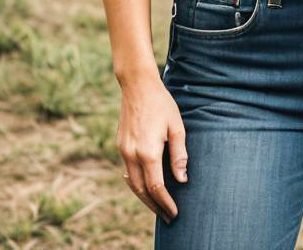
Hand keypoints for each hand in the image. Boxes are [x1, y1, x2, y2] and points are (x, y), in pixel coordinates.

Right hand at [118, 72, 187, 224]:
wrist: (137, 85)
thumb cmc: (161, 103)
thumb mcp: (176, 126)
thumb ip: (179, 154)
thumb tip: (182, 179)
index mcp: (148, 151)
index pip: (156, 187)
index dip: (166, 202)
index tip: (175, 213)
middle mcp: (132, 154)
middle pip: (141, 191)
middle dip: (155, 206)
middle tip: (167, 216)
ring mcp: (123, 150)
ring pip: (131, 183)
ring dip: (144, 198)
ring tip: (157, 206)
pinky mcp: (120, 145)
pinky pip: (127, 172)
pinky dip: (136, 184)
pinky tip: (145, 186)